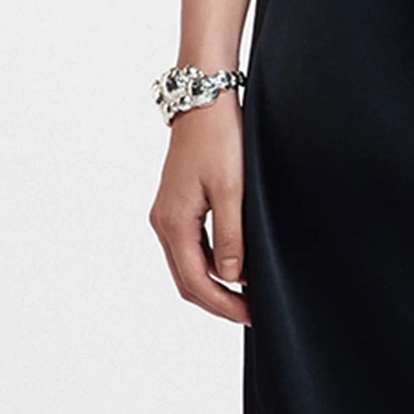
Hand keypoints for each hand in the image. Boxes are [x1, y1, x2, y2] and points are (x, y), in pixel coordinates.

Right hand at [148, 95, 250, 324]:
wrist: (204, 99)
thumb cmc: (218, 137)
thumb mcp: (232, 189)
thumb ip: (231, 236)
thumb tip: (232, 276)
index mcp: (174, 223)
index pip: (196, 282)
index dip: (223, 304)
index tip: (251, 314)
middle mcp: (163, 222)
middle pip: (187, 280)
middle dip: (217, 300)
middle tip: (250, 311)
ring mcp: (167, 213)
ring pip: (186, 265)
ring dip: (212, 283)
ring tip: (244, 293)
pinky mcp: (175, 203)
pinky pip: (188, 246)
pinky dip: (206, 262)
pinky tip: (230, 264)